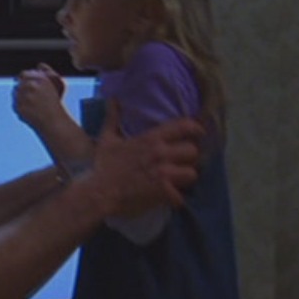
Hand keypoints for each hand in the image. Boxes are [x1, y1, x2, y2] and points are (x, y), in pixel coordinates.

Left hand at [13, 64, 67, 130]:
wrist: (53, 123)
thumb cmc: (55, 106)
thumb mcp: (56, 84)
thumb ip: (46, 72)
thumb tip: (39, 65)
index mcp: (41, 79)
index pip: (24, 74)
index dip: (24, 79)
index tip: (24, 84)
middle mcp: (31, 86)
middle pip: (18, 83)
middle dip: (21, 89)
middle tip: (28, 97)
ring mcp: (24, 97)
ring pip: (15, 93)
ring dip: (20, 97)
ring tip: (31, 105)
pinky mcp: (19, 107)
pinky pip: (14, 104)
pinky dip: (19, 107)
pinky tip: (29, 111)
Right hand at [84, 100, 203, 215]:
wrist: (99, 192)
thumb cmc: (103, 166)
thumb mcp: (107, 139)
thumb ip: (113, 118)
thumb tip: (113, 100)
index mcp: (151, 139)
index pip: (183, 126)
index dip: (195, 128)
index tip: (199, 132)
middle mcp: (162, 154)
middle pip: (193, 151)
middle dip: (189, 158)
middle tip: (182, 162)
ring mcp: (164, 173)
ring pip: (192, 174)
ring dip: (185, 178)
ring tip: (178, 181)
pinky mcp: (163, 192)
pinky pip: (181, 197)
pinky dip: (175, 199)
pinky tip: (168, 198)